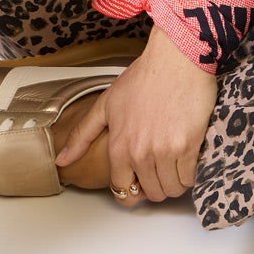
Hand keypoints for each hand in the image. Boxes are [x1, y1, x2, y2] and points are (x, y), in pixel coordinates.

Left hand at [55, 30, 218, 204]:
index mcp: (119, 147)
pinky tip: (186, 155)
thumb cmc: (145, 77)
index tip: (139, 179)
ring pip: (172, 190)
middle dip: (156, 186)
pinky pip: (190, 178)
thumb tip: (62, 159)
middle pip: (152, 194)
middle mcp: (140, 153)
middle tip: (159, 167)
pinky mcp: (188, 146)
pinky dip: (190, 172)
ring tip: (173, 161)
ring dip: (174, 181)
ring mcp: (165, 151)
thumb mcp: (106, 104)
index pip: (123, 192)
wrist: (176, 59)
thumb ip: (82, 135)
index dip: (132, 189)